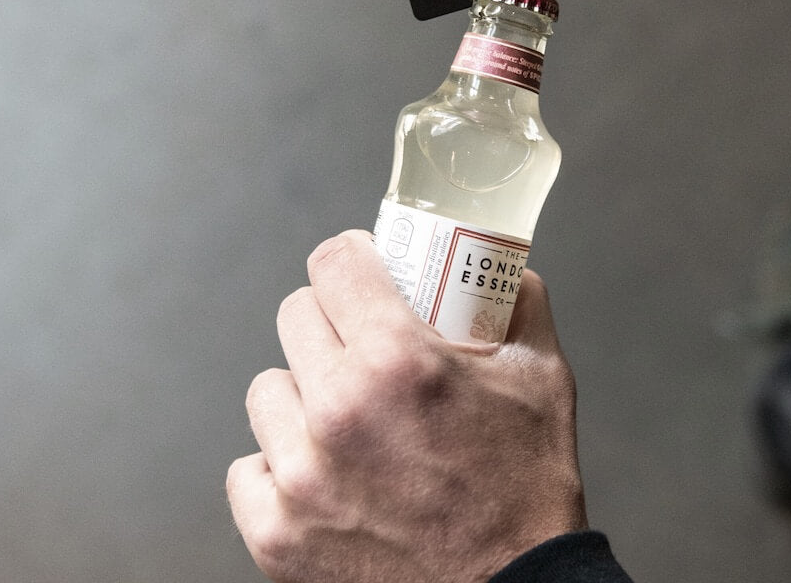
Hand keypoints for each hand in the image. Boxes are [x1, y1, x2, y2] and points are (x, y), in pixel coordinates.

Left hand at [227, 231, 586, 582]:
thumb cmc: (527, 488)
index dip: (351, 256)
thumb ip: (519, 303)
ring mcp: (300, 476)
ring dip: (303, 391)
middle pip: (295, 314)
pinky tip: (325, 471)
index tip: (363, 268)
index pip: (333, 262)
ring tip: (347, 416)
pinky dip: (281, 464)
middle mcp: (338, 410)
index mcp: (397, 359)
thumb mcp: (541, 376)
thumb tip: (499, 265)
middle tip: (363, 343)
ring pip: (267, 388)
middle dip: (331, 318)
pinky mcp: (276, 534)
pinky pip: (249, 466)